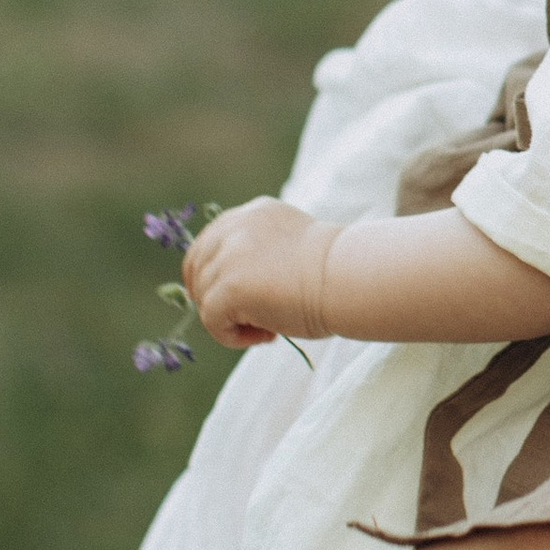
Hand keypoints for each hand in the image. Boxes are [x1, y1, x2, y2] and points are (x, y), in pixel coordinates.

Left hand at [183, 197, 332, 347]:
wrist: (353, 278)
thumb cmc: (336, 273)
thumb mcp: (291, 248)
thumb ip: (260, 253)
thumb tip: (236, 286)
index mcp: (252, 213)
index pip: (209, 243)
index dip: (218, 276)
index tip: (244, 299)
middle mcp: (235, 227)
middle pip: (196, 268)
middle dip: (214, 297)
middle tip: (249, 318)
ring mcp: (228, 256)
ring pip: (204, 297)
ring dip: (231, 319)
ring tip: (270, 327)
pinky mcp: (228, 287)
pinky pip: (211, 319)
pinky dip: (232, 336)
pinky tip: (266, 334)